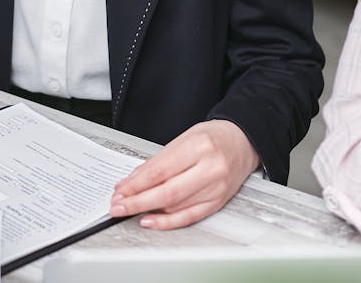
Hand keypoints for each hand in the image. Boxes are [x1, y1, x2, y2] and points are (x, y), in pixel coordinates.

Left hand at [110, 119, 258, 229]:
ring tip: (129, 210)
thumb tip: (132, 181)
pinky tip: (151, 220)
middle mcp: (210, 169)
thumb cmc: (213, 137)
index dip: (136, 184)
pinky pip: (189, 217)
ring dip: (148, 210)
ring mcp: (216, 188)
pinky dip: (167, 222)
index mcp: (199, 146)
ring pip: (176, 206)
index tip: (120, 190)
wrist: (243, 142)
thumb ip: (158, 161)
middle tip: (118, 206)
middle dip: (137, 201)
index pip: (160, 170)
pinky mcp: (218, 202)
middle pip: (168, 192)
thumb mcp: (183, 138)